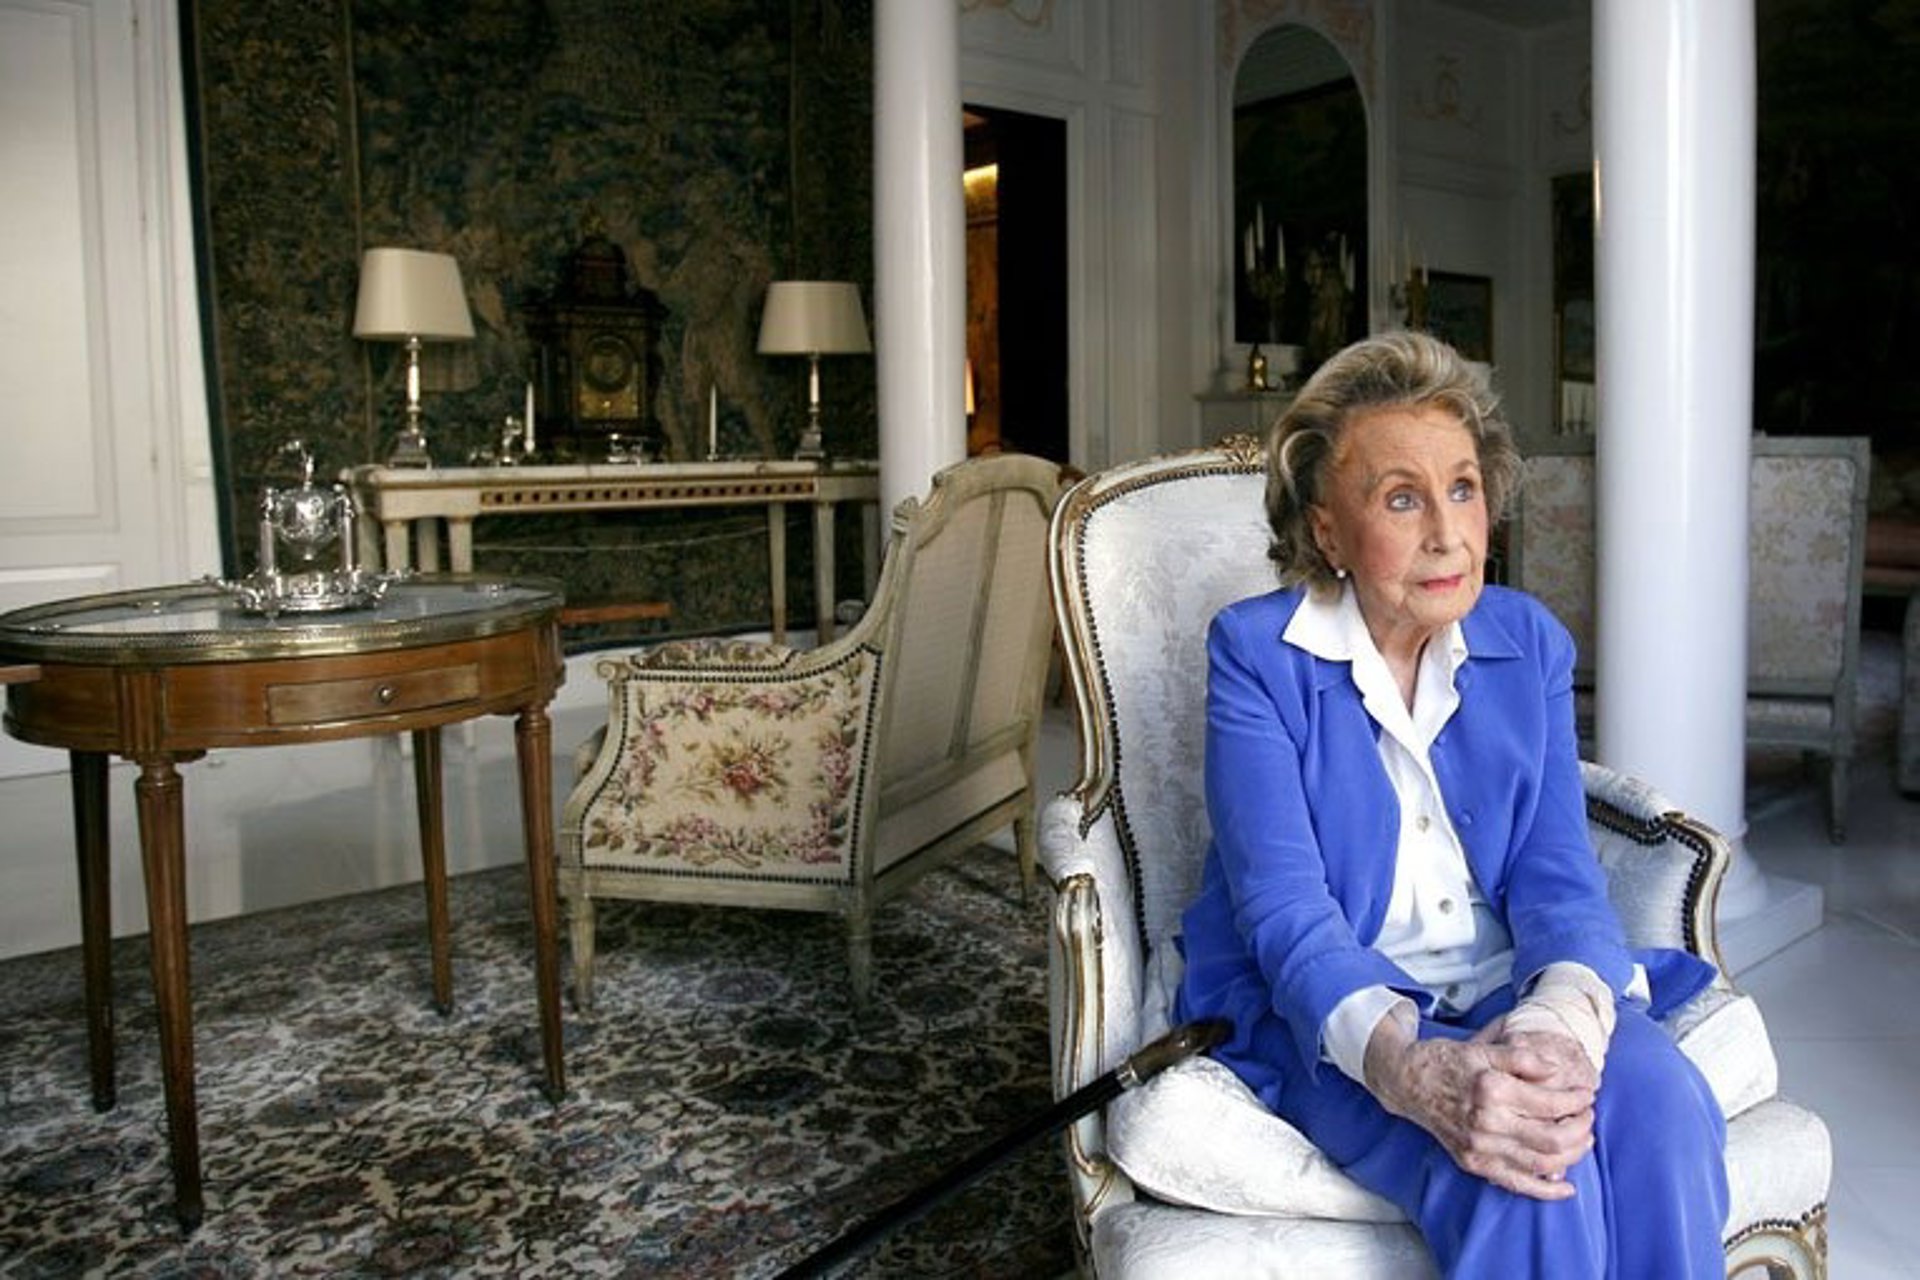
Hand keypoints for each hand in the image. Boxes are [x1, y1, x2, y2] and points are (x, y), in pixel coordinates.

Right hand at [1365, 1017, 1594, 1199]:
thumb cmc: (1447, 1062)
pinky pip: (1517, 1184)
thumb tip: (1559, 1073)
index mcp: (1492, 1089)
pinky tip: (1566, 1188)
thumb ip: (1524, 1058)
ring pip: (1541, 1163)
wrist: (1407, 1081)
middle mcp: (1487, 1122)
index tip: (1586, 1094)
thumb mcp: (1485, 1049)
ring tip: (1582, 1139)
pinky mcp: (1474, 1163)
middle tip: (1588, 1116)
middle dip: (1581, 1128)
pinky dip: (1546, 1191)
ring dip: (1572, 1154)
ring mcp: (1480, 1147)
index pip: (1551, 1102)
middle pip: (1553, 1138)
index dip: (1577, 1099)